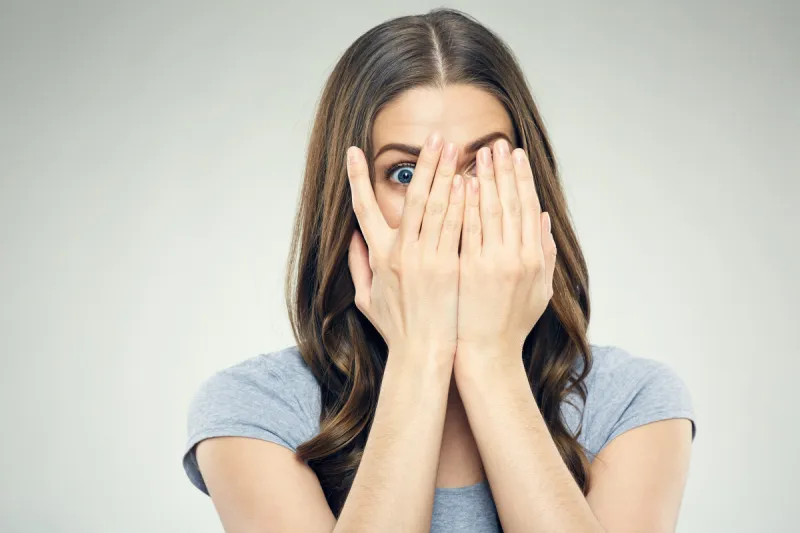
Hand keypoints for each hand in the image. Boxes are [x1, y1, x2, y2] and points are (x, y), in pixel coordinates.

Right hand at [346, 132, 465, 364]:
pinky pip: (458, 228)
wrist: (424, 353)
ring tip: (456, 149)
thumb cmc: (397, 328)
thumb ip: (359, 265)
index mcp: (379, 256)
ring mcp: (427, 259)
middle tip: (435, 138)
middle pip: (413, 199)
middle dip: (424, 165)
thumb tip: (353, 237)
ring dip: (447, 175)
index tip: (354, 152)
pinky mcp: (450, 267)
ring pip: (438, 207)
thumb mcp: (366, 298)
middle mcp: (402, 253)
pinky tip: (470, 182)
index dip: (356, 179)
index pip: (363, 209)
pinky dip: (463, 203)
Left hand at [455, 138, 556, 368]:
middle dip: (503, 171)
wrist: (486, 353)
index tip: (515, 155)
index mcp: (534, 259)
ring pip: (489, 211)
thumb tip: (544, 218)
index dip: (522, 180)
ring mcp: (491, 263)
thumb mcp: (540, 290)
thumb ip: (545, 253)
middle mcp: (516, 257)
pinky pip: (467, 230)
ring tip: (479, 153)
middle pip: (510, 203)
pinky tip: (461, 183)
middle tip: (496, 143)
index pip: (528, 209)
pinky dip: (465, 205)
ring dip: (485, 179)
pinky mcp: (468, 270)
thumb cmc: (511, 324)